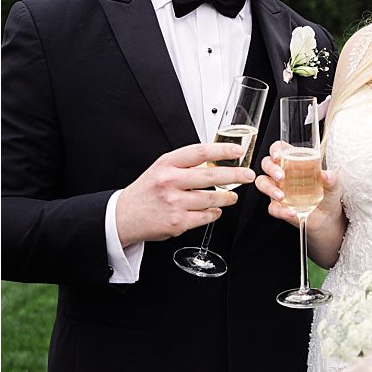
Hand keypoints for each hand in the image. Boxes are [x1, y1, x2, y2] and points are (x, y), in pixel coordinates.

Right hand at [114, 142, 253, 242]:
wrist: (123, 216)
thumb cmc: (146, 192)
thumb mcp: (160, 169)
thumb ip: (185, 165)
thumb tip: (217, 160)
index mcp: (166, 165)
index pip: (200, 152)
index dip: (223, 150)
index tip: (238, 150)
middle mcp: (169, 182)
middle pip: (212, 176)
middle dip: (236, 175)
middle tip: (248, 175)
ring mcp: (174, 203)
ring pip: (212, 199)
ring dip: (227, 198)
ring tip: (232, 196)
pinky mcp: (178, 221)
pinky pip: (207, 216)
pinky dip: (214, 213)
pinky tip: (214, 210)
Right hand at [254, 140, 339, 234]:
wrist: (329, 215)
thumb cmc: (328, 193)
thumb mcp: (333, 184)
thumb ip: (331, 178)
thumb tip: (325, 174)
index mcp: (294, 163)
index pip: (279, 150)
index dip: (275, 150)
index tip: (278, 155)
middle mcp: (283, 175)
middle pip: (266, 164)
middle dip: (271, 168)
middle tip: (281, 176)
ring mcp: (278, 190)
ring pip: (262, 183)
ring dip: (269, 188)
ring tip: (281, 196)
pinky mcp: (279, 206)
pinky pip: (273, 208)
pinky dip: (281, 210)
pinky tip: (291, 212)